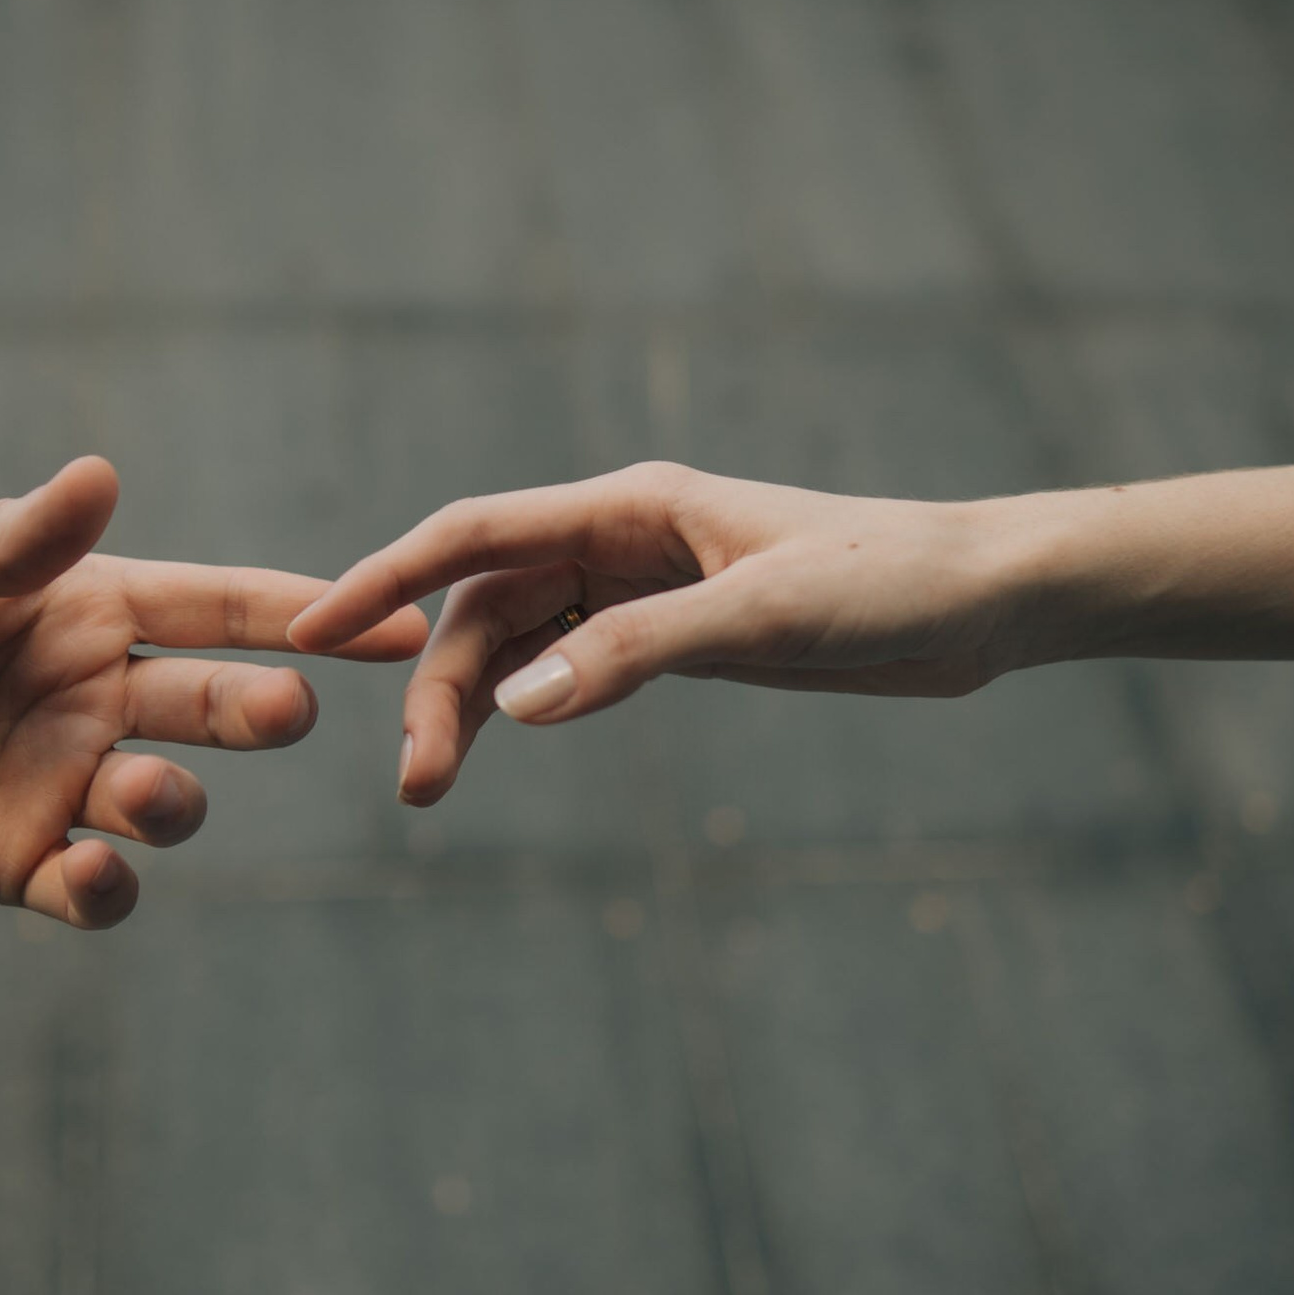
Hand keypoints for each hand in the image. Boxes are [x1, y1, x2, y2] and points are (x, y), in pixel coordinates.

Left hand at [0, 458, 428, 927]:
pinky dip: (108, 886)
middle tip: (291, 711)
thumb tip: (103, 476)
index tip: (391, 618)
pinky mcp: (15, 859)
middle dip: (264, 709)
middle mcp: (92, 694)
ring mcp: (60, 780)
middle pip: (214, 703)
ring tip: (148, 791)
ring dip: (177, 799)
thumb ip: (8, 538)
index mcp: (85, 607)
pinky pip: (93, 886)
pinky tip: (89, 870)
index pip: (216, 607)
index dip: (303, 614)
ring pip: (169, 799)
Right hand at [288, 462, 1024, 805]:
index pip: (477, 534)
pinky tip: (498, 741)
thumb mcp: (765, 617)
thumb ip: (639, 654)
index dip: (385, 577)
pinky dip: (523, 701)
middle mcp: (625, 538)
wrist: (984, 600)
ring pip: (520, 640)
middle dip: (435, 683)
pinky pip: (570, 664)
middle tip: (417, 785)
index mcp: (634, 506)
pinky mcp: (677, 635)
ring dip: (471, 703)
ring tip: (432, 788)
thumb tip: (518, 702)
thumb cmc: (892, 581)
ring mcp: (646, 588)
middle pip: (486, 602)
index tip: (310, 628)